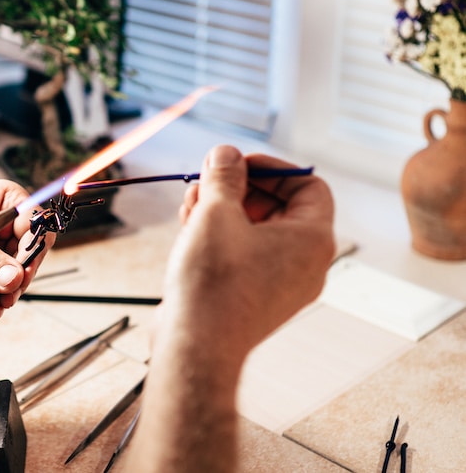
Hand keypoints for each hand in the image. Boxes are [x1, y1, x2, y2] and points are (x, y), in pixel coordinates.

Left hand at [0, 179, 53, 321]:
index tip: (24, 271)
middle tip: (7, 296)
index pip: (34, 225)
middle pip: (27, 256)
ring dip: (4, 296)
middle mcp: (4, 228)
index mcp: (5, 202)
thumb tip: (13, 278)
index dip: (33, 248)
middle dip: (18, 279)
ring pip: (12, 279)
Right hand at [163, 145, 334, 364]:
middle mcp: (305, 264)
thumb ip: (224, 176)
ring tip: (189, 205)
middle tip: (205, 181)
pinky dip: (221, 237)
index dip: (271, 167)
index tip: (236, 164)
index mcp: (313, 240)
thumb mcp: (216, 213)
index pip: (308, 185)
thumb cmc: (213, 283)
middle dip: (238, 188)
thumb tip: (225, 154)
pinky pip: (245, 255)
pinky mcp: (255, 297)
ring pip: (256, 230)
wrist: (196, 346)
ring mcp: (280, 284)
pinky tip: (188, 228)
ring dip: (223, 210)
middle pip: (278, 206)